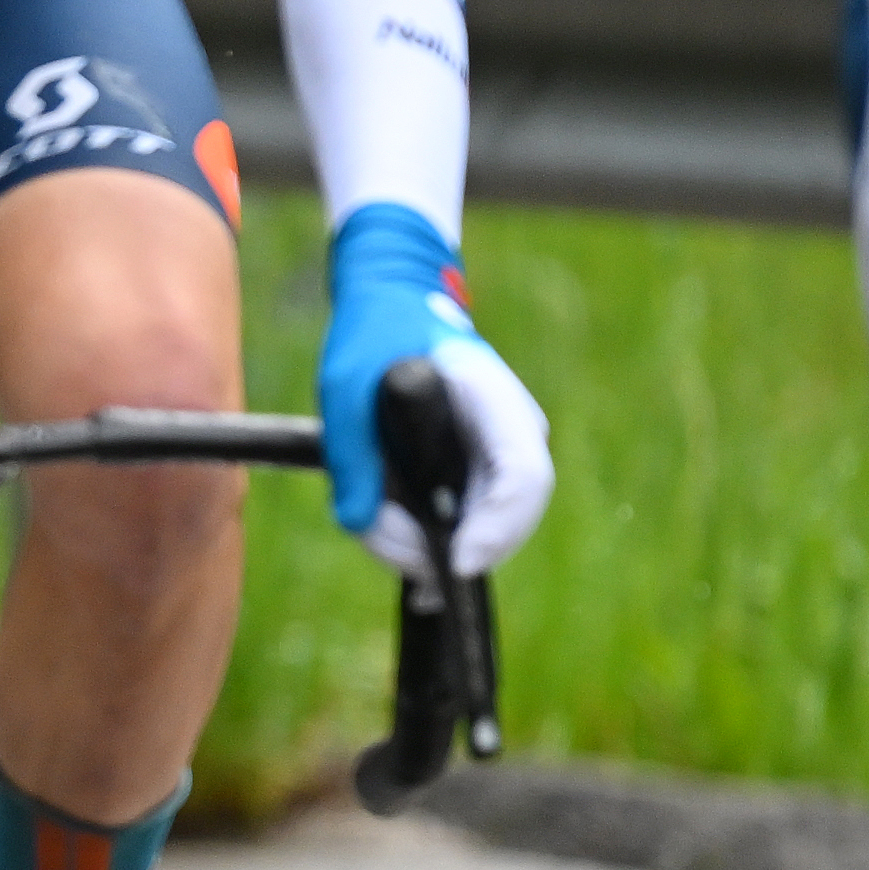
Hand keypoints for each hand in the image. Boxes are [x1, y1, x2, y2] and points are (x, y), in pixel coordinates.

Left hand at [317, 208, 554, 580]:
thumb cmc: (372, 338)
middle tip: (395, 560)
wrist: (392, 307)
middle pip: (510, 517)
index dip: (497, 528)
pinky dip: (436, 543)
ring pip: (488, 528)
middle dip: (451, 551)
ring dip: (432, 547)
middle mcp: (513, 430)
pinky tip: (405, 560)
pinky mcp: (482, 471)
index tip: (457, 562)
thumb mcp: (345, 389)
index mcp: (492, 397)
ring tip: (377, 531)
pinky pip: (471, 521)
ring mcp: (503, 453)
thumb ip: (353, 456)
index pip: (523, 475)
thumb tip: (359, 523)